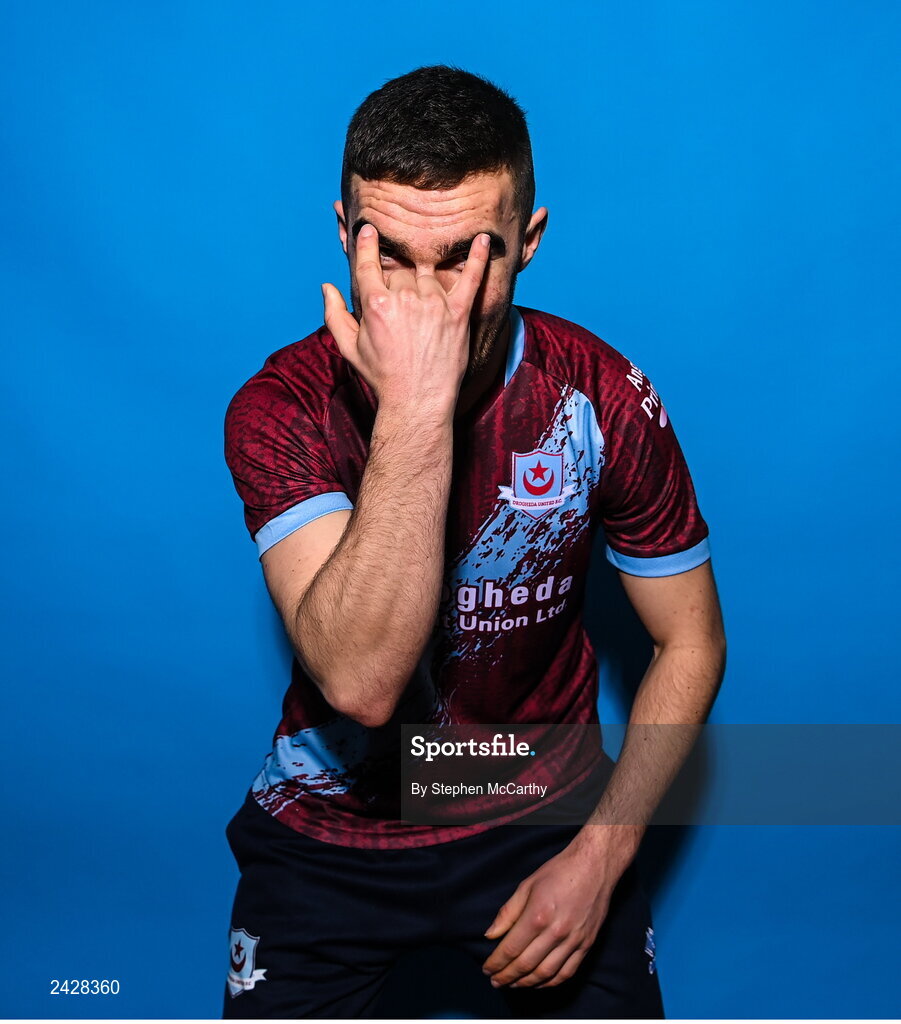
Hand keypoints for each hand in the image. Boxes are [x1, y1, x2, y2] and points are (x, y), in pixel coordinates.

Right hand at [321, 224, 490, 414]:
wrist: (417, 401)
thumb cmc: (382, 376)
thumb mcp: (349, 348)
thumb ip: (334, 315)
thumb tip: (326, 286)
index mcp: (376, 304)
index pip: (368, 263)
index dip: (366, 245)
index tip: (369, 229)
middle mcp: (405, 298)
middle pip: (400, 272)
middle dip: (397, 285)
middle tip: (402, 313)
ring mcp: (434, 304)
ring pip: (426, 276)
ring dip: (423, 286)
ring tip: (423, 313)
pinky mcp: (459, 313)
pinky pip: (470, 279)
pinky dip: (478, 258)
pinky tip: (482, 240)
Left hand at [481, 834, 631, 988]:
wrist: (594, 866)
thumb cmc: (559, 872)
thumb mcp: (527, 885)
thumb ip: (508, 912)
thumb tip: (490, 935)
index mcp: (538, 915)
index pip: (511, 949)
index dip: (497, 963)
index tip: (487, 969)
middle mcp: (556, 932)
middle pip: (526, 965)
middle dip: (507, 976)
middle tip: (495, 981)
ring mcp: (573, 940)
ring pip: (546, 973)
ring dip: (526, 983)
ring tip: (513, 984)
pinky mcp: (586, 945)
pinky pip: (567, 972)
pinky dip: (551, 982)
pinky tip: (539, 983)